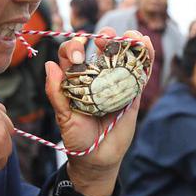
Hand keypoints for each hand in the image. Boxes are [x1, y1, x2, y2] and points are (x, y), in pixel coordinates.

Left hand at [45, 28, 154, 195]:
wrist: (98, 159)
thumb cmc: (77, 138)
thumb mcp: (64, 116)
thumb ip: (56, 92)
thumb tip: (50, 66)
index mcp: (76, 78)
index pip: (73, 54)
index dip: (74, 48)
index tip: (79, 57)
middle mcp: (96, 76)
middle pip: (101, 48)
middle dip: (104, 38)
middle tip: (106, 37)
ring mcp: (116, 82)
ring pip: (122, 55)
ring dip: (127, 41)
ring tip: (130, 36)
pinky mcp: (133, 92)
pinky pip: (140, 71)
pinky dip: (145, 56)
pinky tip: (145, 43)